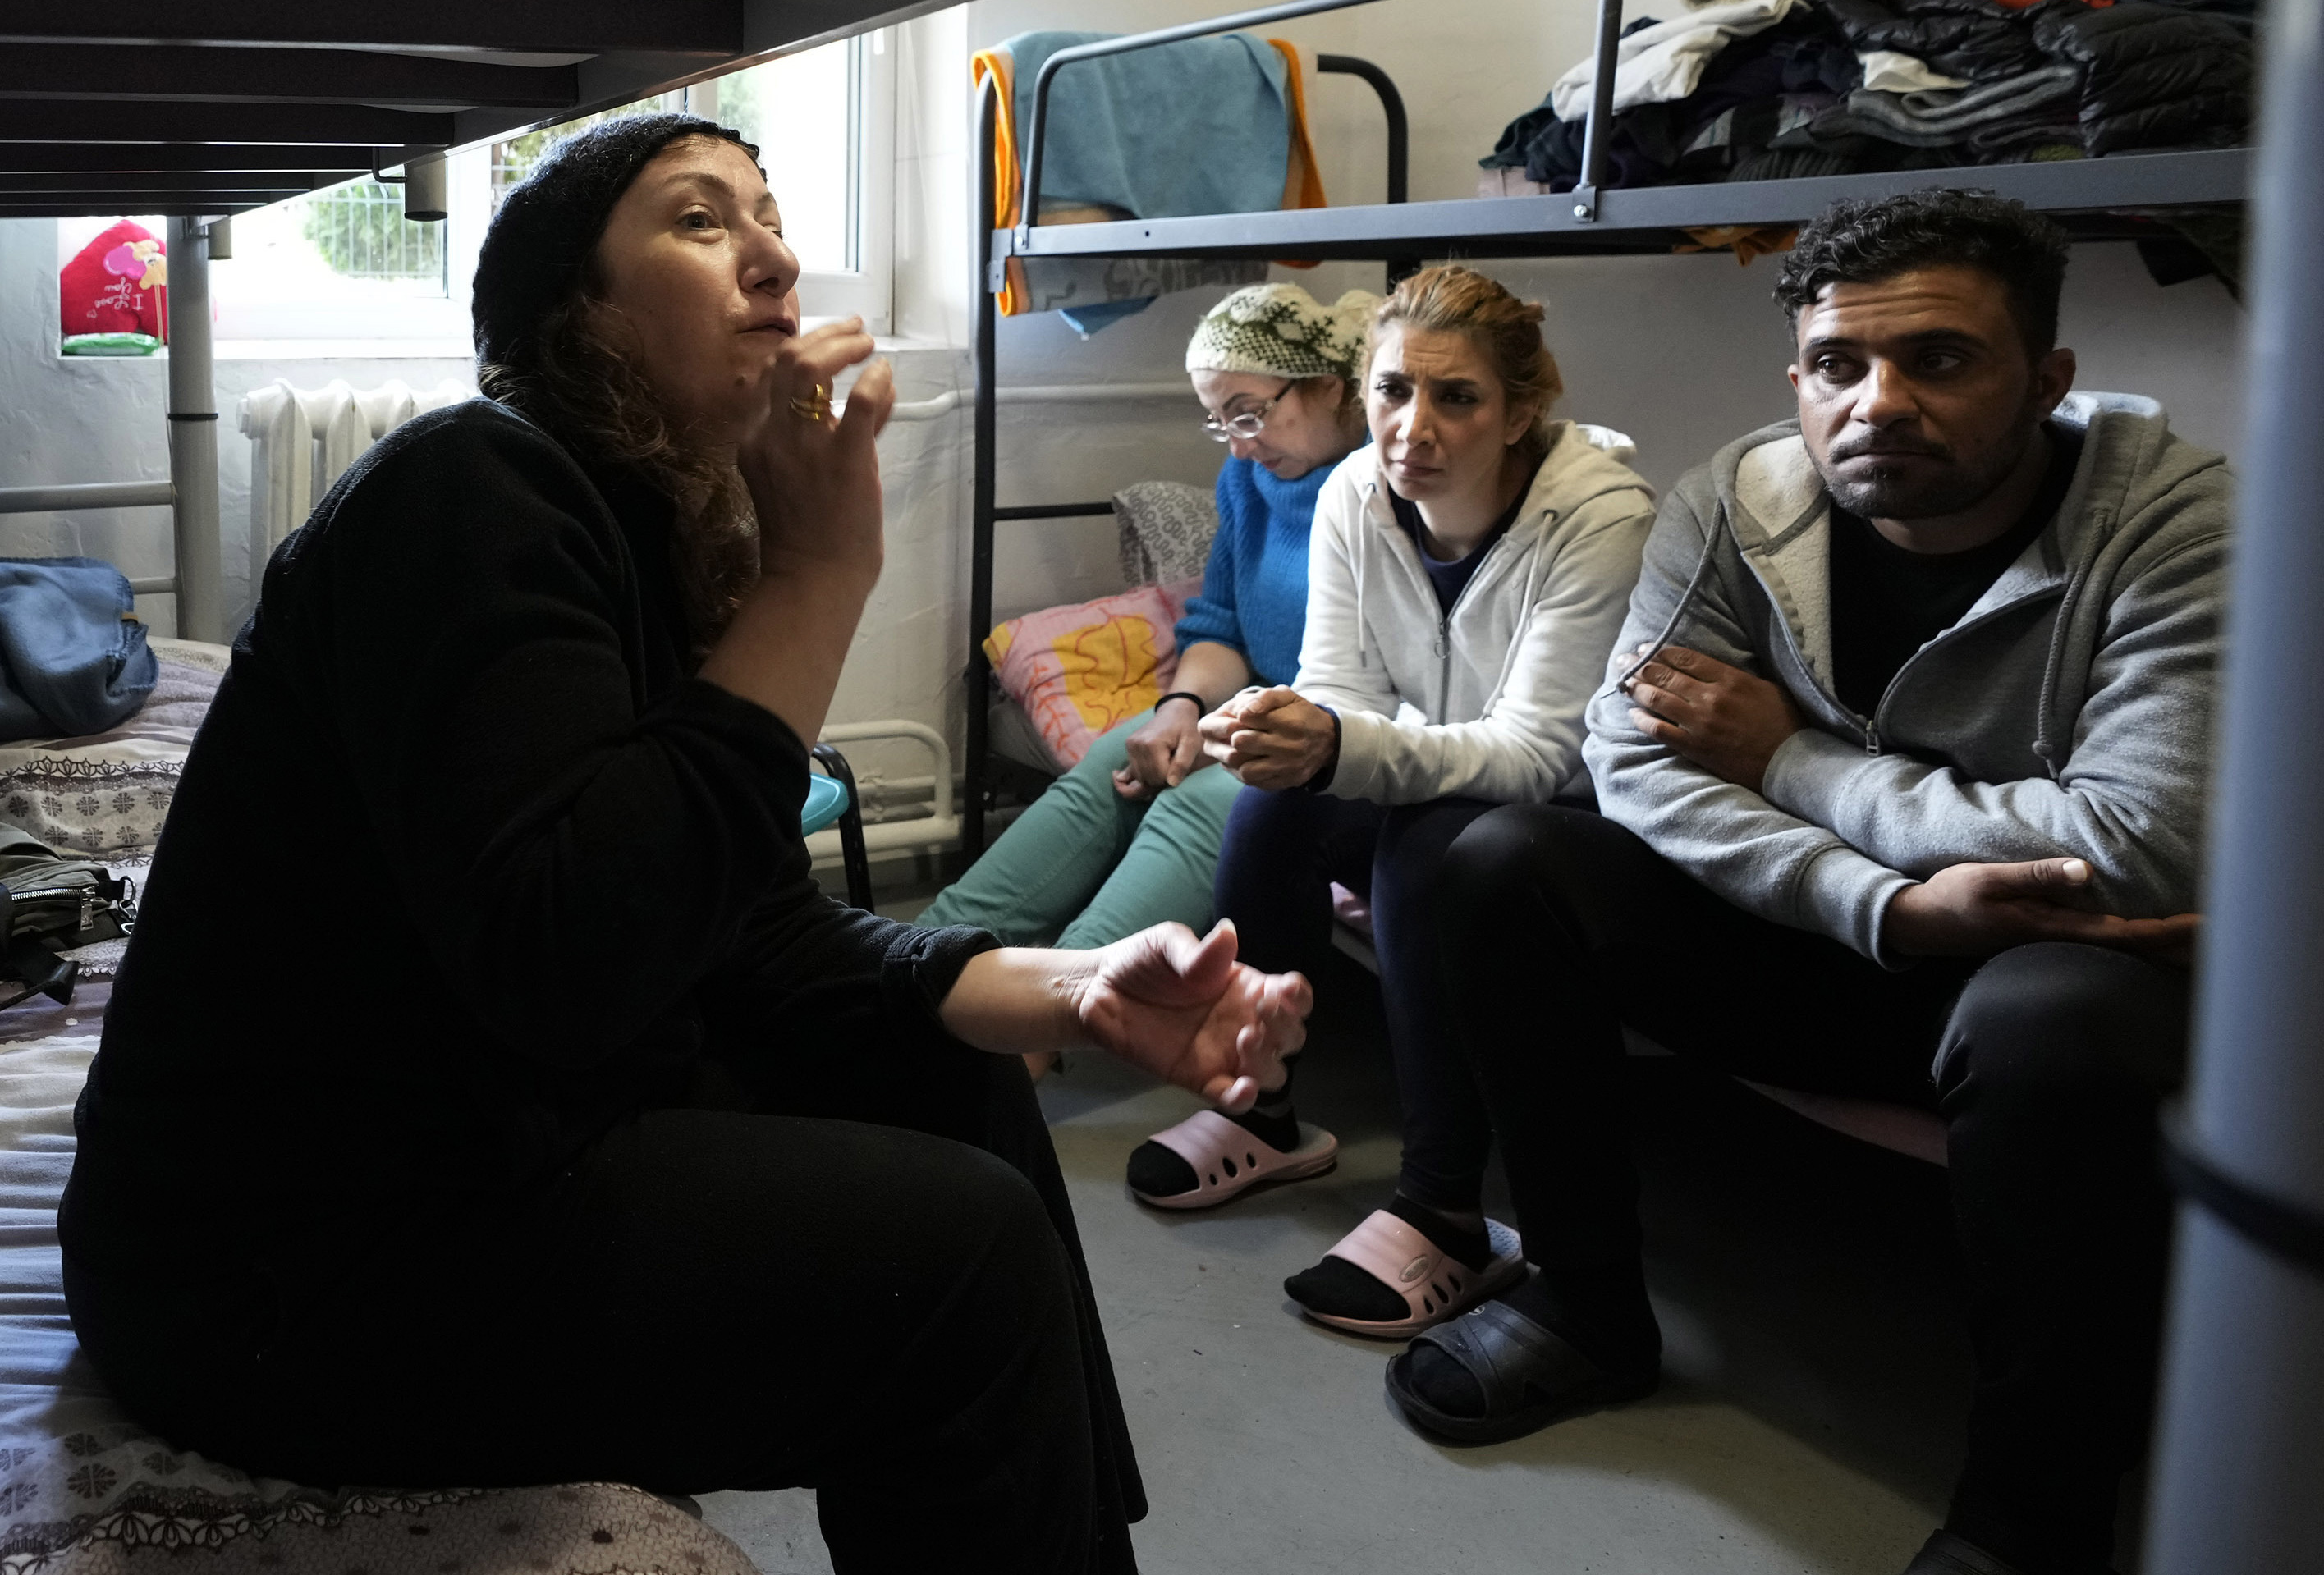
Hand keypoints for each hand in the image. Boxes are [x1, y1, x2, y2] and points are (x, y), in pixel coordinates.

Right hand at [735, 317, 895, 584]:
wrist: (812, 579)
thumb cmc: (809, 535)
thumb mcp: (801, 476)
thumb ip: (829, 433)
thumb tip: (868, 393)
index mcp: (754, 439)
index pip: (770, 375)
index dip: (802, 350)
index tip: (828, 343)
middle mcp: (771, 435)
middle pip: (785, 360)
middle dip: (823, 336)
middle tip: (854, 332)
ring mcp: (804, 447)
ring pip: (810, 369)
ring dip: (843, 347)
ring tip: (866, 345)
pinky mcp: (843, 459)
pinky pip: (858, 401)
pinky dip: (874, 380)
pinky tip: (883, 377)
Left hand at [1073, 922, 1311, 1110]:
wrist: (1096, 993)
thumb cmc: (1140, 962)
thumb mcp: (1167, 943)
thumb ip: (1198, 950)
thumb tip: (1227, 934)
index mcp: (1246, 986)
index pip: (1292, 996)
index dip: (1298, 996)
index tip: (1285, 990)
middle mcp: (1244, 1021)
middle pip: (1291, 1036)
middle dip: (1287, 1027)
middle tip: (1259, 1014)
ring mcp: (1224, 1055)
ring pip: (1271, 1071)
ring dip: (1269, 1061)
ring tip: (1244, 1040)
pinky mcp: (1200, 1080)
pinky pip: (1232, 1098)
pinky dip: (1245, 1099)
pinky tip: (1243, 1088)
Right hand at [1114, 697, 1210, 799]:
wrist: (1173, 710)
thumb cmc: (1186, 727)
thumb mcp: (1191, 744)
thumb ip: (1182, 764)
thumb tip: (1171, 784)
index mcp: (1152, 744)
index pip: (1159, 777)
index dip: (1171, 777)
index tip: (1179, 766)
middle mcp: (1136, 745)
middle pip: (1147, 779)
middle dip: (1162, 778)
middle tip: (1173, 764)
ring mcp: (1130, 746)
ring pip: (1140, 777)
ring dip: (1153, 776)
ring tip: (1165, 762)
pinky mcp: (1128, 747)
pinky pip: (1135, 771)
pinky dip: (1145, 772)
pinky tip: (1155, 763)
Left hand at [1199, 686, 1336, 789]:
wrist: (1328, 741)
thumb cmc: (1301, 714)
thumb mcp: (1287, 697)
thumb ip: (1264, 698)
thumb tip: (1242, 713)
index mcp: (1289, 722)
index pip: (1247, 718)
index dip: (1240, 716)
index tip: (1244, 717)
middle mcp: (1290, 747)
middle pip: (1242, 742)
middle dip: (1236, 736)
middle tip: (1240, 734)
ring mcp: (1288, 767)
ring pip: (1245, 769)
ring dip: (1237, 759)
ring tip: (1241, 751)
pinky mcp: (1287, 781)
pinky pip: (1255, 783)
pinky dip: (1246, 773)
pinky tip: (1248, 762)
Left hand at [1621, 643, 1804, 793]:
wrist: (1789, 761)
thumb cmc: (1783, 723)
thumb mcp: (1764, 687)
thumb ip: (1733, 676)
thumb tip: (1706, 668)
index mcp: (1729, 678)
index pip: (1685, 657)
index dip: (1660, 651)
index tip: (1646, 648)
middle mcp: (1710, 697)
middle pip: (1665, 675)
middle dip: (1640, 666)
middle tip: (1624, 660)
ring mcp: (1699, 723)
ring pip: (1657, 699)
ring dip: (1636, 688)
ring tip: (1623, 682)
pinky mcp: (1694, 747)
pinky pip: (1659, 730)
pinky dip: (1642, 720)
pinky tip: (1632, 713)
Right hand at [1884, 857, 2202, 963]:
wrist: (1921, 924)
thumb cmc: (1952, 898)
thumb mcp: (1987, 879)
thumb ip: (2035, 875)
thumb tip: (2086, 873)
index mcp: (2050, 928)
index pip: (2122, 933)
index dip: (2164, 932)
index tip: (2201, 927)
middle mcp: (2059, 940)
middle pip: (2129, 946)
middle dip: (2175, 942)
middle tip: (2218, 933)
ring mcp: (2054, 942)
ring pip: (2119, 946)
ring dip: (2157, 942)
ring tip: (2197, 936)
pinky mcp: (2048, 936)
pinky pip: (2102, 941)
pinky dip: (2132, 939)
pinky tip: (2146, 935)